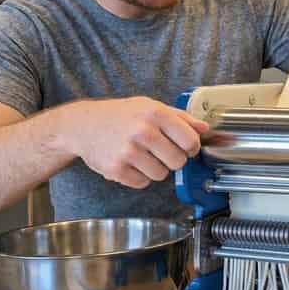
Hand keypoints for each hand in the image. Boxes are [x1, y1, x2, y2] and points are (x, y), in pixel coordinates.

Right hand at [67, 97, 208, 188]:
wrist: (82, 125)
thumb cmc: (121, 115)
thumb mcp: (151, 107)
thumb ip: (181, 118)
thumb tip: (205, 129)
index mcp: (156, 114)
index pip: (191, 141)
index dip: (192, 148)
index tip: (186, 147)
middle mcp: (142, 132)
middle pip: (179, 162)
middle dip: (174, 160)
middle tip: (162, 152)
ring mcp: (128, 151)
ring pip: (161, 175)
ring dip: (156, 169)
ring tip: (143, 155)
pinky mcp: (116, 169)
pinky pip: (142, 183)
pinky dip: (139, 177)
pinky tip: (131, 163)